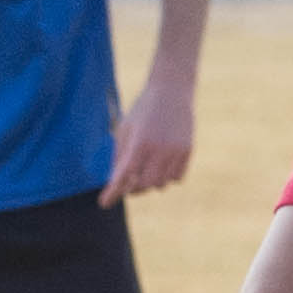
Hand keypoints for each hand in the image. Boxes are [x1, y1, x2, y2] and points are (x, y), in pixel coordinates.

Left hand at [102, 75, 196, 203]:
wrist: (172, 90)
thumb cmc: (143, 110)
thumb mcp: (125, 129)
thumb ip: (120, 156)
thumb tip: (114, 181)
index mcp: (140, 143)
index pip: (124, 176)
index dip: (113, 192)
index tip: (104, 202)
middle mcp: (159, 149)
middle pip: (144, 185)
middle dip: (133, 188)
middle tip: (127, 185)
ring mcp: (176, 151)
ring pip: (161, 184)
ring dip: (150, 182)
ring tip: (145, 172)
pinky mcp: (188, 151)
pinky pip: (177, 178)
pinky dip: (167, 177)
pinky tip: (161, 167)